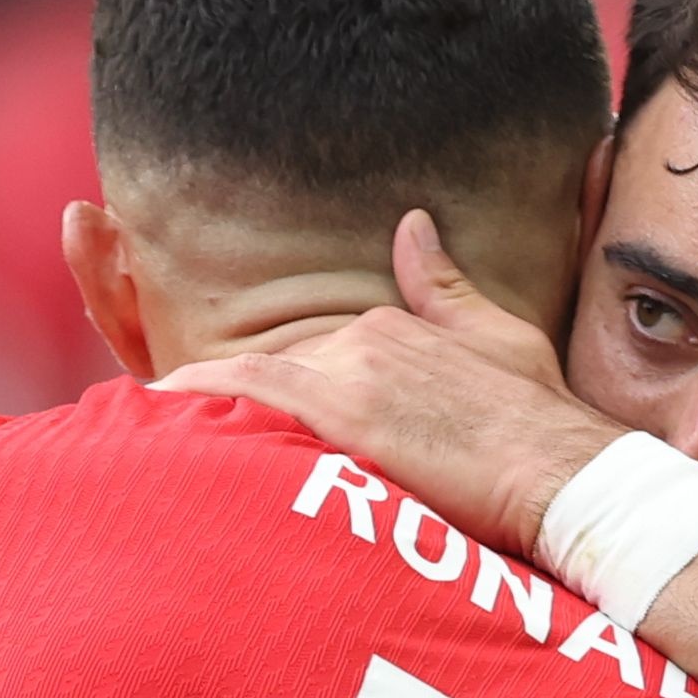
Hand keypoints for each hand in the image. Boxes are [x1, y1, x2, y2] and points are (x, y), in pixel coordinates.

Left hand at [159, 208, 627, 555]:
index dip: (250, 391)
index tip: (201, 408)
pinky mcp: (340, 411)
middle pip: (261, 373)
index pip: (297, 358)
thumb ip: (444, 287)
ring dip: (188, 405)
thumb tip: (412, 226)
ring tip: (132, 432)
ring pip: (241, 383)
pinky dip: (195, 404)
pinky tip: (150, 419)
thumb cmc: (541, 425)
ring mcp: (347, 372)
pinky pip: (244, 399)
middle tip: (144, 432)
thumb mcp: (497, 340)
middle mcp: (358, 339)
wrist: (566, 472)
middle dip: (207, 402)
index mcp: (386, 327)